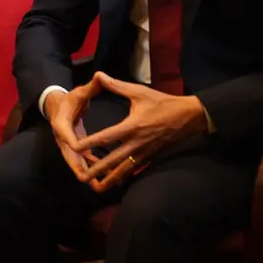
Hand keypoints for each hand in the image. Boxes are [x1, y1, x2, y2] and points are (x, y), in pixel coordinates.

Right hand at [46, 82, 102, 180]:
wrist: (58, 106)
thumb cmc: (70, 98)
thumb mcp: (79, 92)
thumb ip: (92, 87)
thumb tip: (99, 76)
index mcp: (62, 124)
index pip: (67, 136)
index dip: (75, 144)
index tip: (82, 152)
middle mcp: (63, 137)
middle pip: (69, 155)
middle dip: (78, 167)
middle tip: (86, 178)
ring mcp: (68, 145)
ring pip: (75, 162)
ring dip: (86, 172)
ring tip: (97, 183)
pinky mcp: (75, 148)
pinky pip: (82, 160)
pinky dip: (91, 166)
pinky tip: (103, 175)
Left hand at [72, 72, 208, 191]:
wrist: (188, 117)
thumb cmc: (162, 103)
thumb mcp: (138, 91)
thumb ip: (116, 85)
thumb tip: (98, 75)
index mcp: (131, 126)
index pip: (106, 137)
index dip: (89, 143)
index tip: (75, 148)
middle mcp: (136, 143)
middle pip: (113, 160)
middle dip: (96, 170)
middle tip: (81, 177)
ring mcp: (143, 152)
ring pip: (124, 170)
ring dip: (110, 179)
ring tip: (96, 188)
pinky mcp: (149, 157)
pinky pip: (133, 169)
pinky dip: (123, 177)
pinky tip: (114, 183)